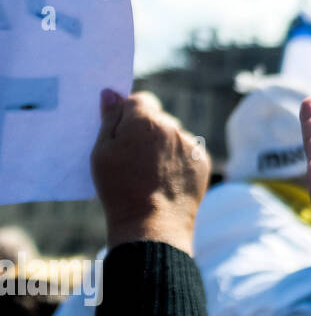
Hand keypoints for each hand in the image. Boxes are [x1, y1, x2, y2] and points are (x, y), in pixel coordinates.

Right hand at [91, 90, 208, 253]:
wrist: (152, 223)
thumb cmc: (119, 187)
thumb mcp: (102, 152)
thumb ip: (109, 119)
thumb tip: (111, 92)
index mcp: (145, 120)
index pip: (140, 100)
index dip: (130, 114)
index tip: (123, 133)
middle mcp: (173, 126)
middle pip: (159, 119)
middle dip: (147, 131)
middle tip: (134, 158)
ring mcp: (191, 144)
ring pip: (174, 137)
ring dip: (164, 146)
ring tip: (151, 173)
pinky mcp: (204, 161)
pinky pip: (188, 153)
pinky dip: (179, 161)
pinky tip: (166, 180)